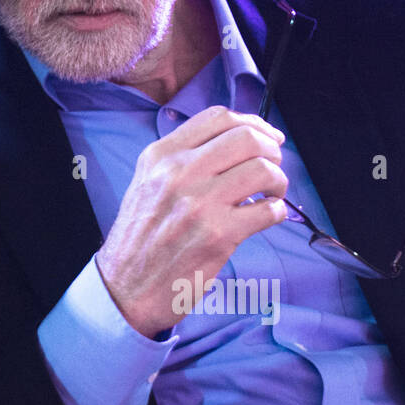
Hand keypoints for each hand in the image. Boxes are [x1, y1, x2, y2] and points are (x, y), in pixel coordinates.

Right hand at [94, 105, 287, 335]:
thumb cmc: (140, 238)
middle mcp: (178, 172)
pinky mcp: (218, 235)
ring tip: (272, 194)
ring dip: (279, 181)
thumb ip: (181, 160)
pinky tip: (266, 217)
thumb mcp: (147, 183)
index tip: (267, 136)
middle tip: (274, 167)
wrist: (125, 287)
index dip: (253, 123)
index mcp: (160, 155)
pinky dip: (277, 212)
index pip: (218, 118)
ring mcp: (199, 203)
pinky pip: (268, 210)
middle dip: (272, 150)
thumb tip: (236, 146)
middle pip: (246, 138)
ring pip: (263, 170)